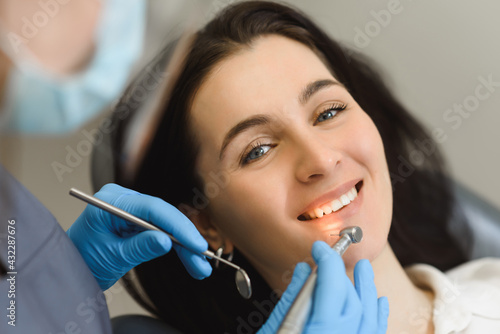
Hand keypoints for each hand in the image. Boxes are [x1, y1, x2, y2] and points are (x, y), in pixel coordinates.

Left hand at [67, 183, 211, 289]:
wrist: (70, 269)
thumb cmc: (82, 260)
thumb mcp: (111, 257)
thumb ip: (139, 248)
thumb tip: (166, 241)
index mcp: (111, 202)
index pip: (153, 208)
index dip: (178, 226)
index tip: (196, 244)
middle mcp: (123, 200)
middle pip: (164, 217)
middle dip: (185, 240)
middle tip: (202, 259)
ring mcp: (131, 210)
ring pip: (167, 226)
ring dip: (184, 247)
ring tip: (200, 267)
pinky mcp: (137, 222)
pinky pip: (162, 232)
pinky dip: (176, 247)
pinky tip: (191, 260)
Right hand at [259, 241, 388, 333]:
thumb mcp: (274, 332)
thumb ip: (291, 302)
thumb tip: (305, 271)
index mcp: (320, 333)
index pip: (332, 289)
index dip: (328, 263)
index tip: (319, 248)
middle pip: (351, 302)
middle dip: (344, 275)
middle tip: (333, 255)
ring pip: (369, 319)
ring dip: (367, 291)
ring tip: (364, 270)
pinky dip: (377, 317)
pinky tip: (378, 302)